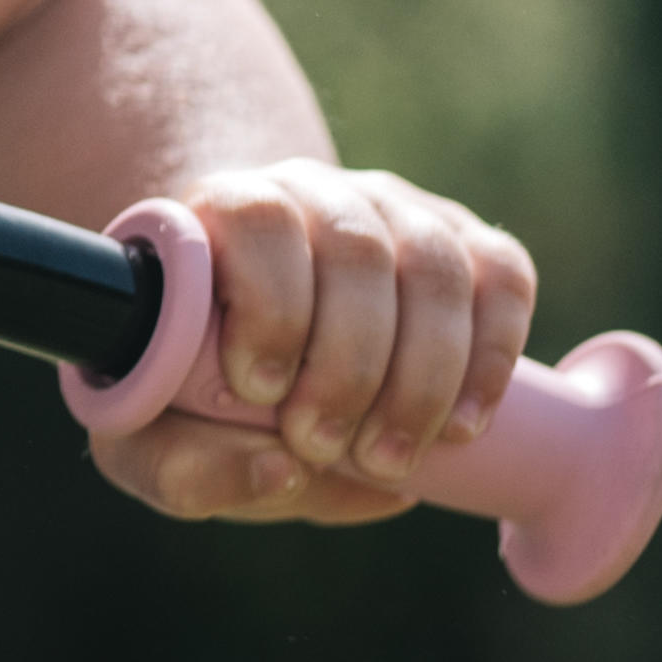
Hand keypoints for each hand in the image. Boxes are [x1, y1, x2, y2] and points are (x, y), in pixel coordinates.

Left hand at [85, 161, 535, 527]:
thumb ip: (183, 466)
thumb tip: (282, 469)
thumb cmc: (199, 389)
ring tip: (392, 459)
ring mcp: (398, 210)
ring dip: (424, 374)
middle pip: (355, 250)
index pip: (257, 217)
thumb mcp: (157, 435)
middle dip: (349, 366)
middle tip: (326, 447)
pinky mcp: (467, 243)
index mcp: (223, 210)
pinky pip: (504, 276)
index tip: (261, 392)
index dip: (270, 305)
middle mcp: (314, 191)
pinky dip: (493, 355)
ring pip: (434, 265)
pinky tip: (465, 424)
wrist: (266, 345)